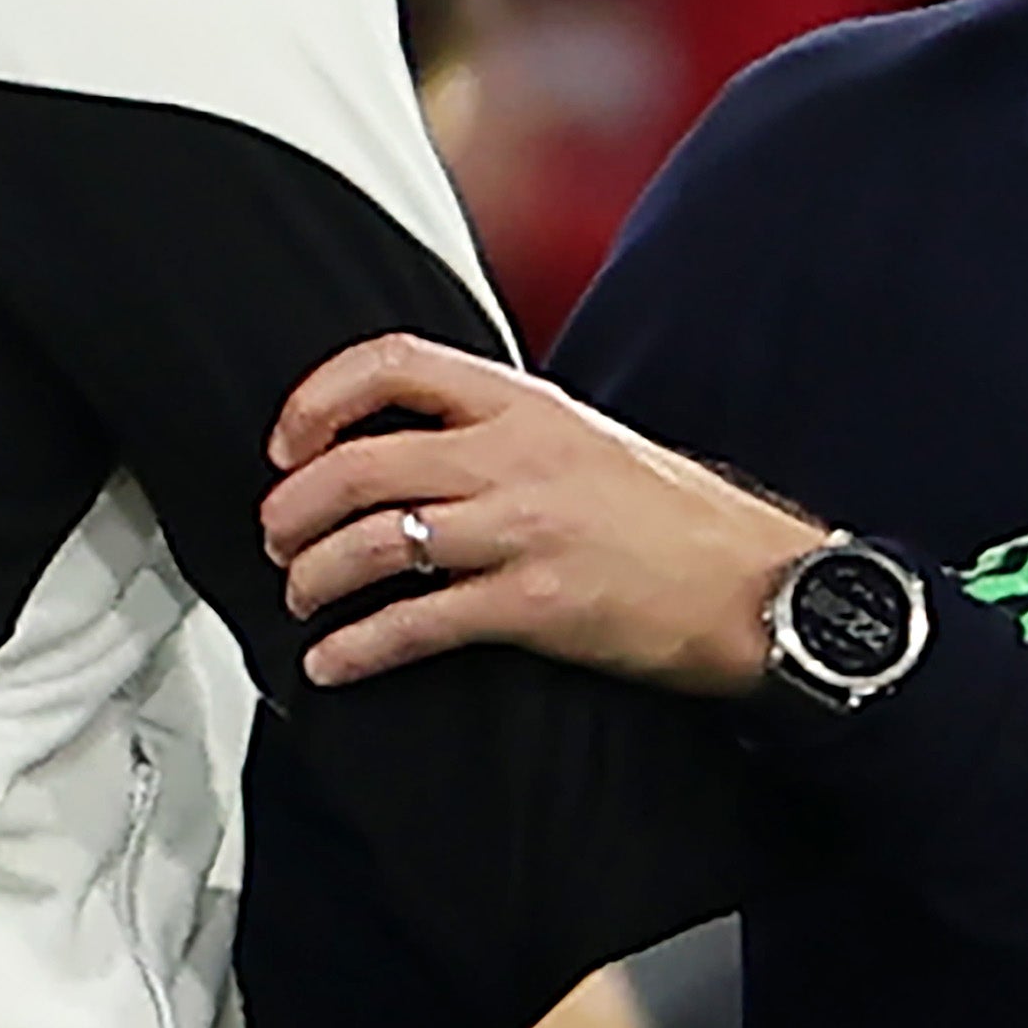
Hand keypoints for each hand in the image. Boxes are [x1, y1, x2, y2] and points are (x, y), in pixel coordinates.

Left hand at [261, 337, 824, 693]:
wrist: (752, 583)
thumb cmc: (670, 516)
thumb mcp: (581, 436)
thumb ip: (499, 429)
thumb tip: (407, 446)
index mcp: (523, 402)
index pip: (394, 363)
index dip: (319, 398)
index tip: (287, 441)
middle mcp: (514, 455)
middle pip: (361, 463)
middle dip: (294, 506)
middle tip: (276, 536)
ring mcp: (522, 530)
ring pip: (375, 544)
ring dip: (314, 577)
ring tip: (299, 598)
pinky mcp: (534, 604)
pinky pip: (416, 624)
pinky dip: (357, 648)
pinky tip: (333, 663)